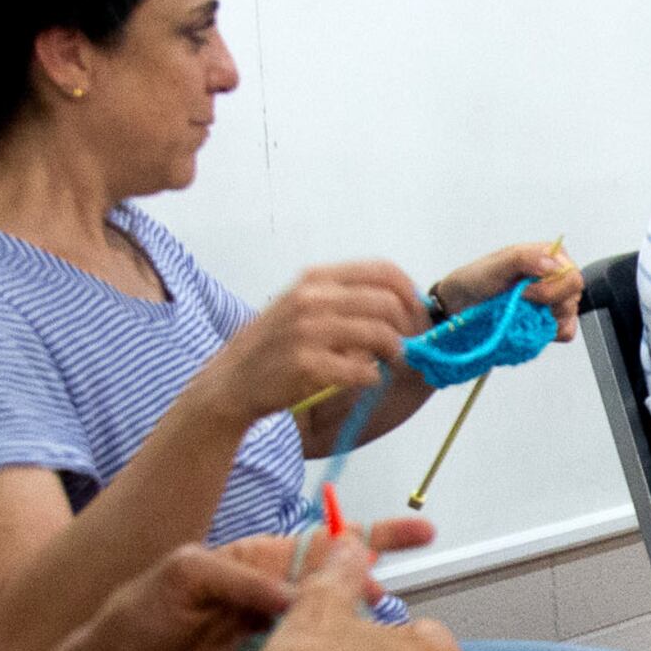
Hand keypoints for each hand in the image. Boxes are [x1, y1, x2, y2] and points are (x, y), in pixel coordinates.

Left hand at [77, 519, 442, 650]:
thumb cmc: (139, 615)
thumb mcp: (184, 574)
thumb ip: (242, 579)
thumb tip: (297, 601)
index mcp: (256, 563)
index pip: (320, 544)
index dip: (368, 538)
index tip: (419, 534)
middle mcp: (271, 599)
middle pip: (336, 588)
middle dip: (375, 587)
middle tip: (400, 601)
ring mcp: (272, 641)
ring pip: (328, 632)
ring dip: (357, 635)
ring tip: (385, 642)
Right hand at [200, 263, 427, 425]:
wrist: (233, 380)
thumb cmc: (276, 345)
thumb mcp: (304, 305)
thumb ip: (345, 299)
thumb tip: (402, 304)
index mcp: (316, 279)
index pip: (382, 270)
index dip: (411, 293)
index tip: (417, 314)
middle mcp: (312, 298)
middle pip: (387, 303)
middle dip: (408, 328)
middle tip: (408, 346)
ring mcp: (308, 330)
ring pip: (381, 335)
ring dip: (396, 353)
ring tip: (390, 363)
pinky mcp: (307, 364)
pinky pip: (363, 370)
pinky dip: (374, 377)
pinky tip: (367, 380)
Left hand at [440, 241, 580, 340]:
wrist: (463, 304)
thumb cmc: (477, 279)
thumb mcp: (496, 264)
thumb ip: (524, 258)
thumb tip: (552, 264)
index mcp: (551, 256)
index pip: (571, 275)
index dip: (550, 288)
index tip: (524, 291)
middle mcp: (557, 277)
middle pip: (572, 297)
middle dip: (546, 303)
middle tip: (520, 301)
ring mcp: (556, 301)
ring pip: (569, 316)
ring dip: (544, 318)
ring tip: (520, 311)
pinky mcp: (552, 322)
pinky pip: (565, 332)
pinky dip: (549, 333)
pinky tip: (530, 325)